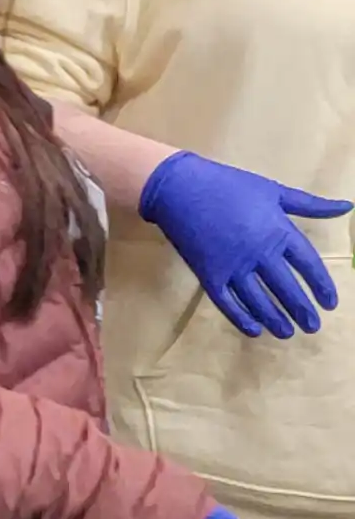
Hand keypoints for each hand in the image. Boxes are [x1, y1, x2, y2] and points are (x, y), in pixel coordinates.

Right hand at [139, 151, 344, 338]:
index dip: (321, 286)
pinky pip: (227, 303)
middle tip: (313, 327)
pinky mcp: (208, 275)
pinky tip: (254, 330)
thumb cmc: (230, 185)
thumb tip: (348, 207)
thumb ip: (311, 205)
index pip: (308, 265)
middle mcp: (259, 254)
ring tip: (287, 333)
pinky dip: (241, 318)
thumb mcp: (275, 190)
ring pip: (259, 300)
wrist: (180, 189)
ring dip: (275, 319)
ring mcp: (232, 267)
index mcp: (278, 231)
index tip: (330, 303)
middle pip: (286, 288)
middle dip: (301, 310)